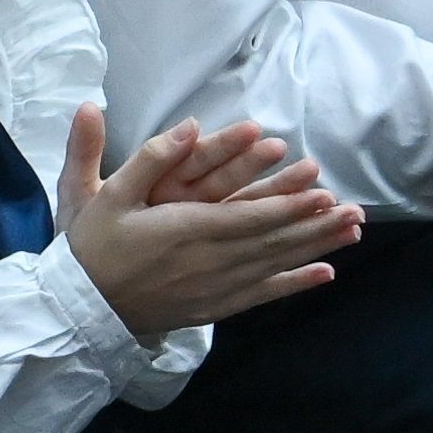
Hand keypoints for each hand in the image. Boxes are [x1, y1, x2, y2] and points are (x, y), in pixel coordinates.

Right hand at [54, 104, 359, 335]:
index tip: (323, 191)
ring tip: (352, 232)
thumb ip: (148, 158)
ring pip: (274, 265)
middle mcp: (208, 261)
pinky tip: (323, 273)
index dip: (289, 204)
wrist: (77, 308)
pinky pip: (261, 294)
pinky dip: (294, 284)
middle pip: (272, 241)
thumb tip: (188, 124)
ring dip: (316, 248)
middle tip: (355, 211)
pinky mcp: (212, 307)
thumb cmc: (91, 247)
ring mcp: (213, 288)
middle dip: (315, 224)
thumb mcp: (106, 195)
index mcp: (185, 229)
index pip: (249, 216)